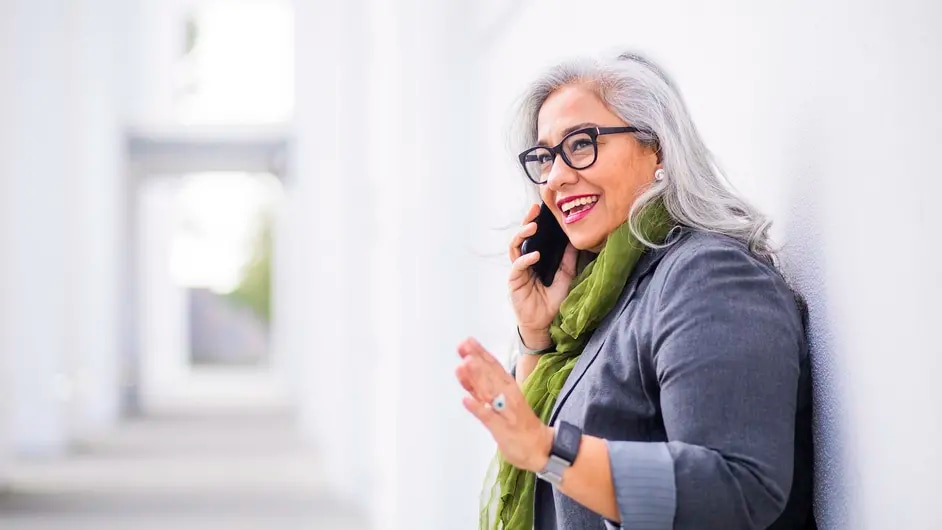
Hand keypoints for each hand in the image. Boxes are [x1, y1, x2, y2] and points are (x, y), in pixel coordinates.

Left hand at [455, 337, 552, 471]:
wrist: (540, 448)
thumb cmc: (518, 423)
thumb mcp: (499, 401)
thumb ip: (480, 388)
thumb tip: (464, 369)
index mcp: (509, 388)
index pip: (494, 367)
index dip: (480, 354)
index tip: (467, 342)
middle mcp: (508, 396)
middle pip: (491, 375)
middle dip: (478, 360)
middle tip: (464, 346)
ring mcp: (505, 412)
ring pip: (490, 392)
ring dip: (478, 377)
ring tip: (465, 364)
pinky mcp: (502, 429)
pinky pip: (489, 417)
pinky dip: (478, 408)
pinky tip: (466, 400)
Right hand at [509, 204, 577, 347]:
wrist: (546, 324)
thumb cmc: (553, 302)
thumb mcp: (566, 276)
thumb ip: (568, 260)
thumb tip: (575, 241)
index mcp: (534, 259)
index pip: (532, 237)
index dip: (535, 222)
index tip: (541, 208)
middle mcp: (524, 263)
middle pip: (521, 238)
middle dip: (526, 222)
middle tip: (534, 211)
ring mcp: (518, 272)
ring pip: (515, 248)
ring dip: (522, 235)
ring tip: (533, 227)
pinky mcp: (514, 282)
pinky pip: (517, 267)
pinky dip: (525, 259)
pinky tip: (535, 255)